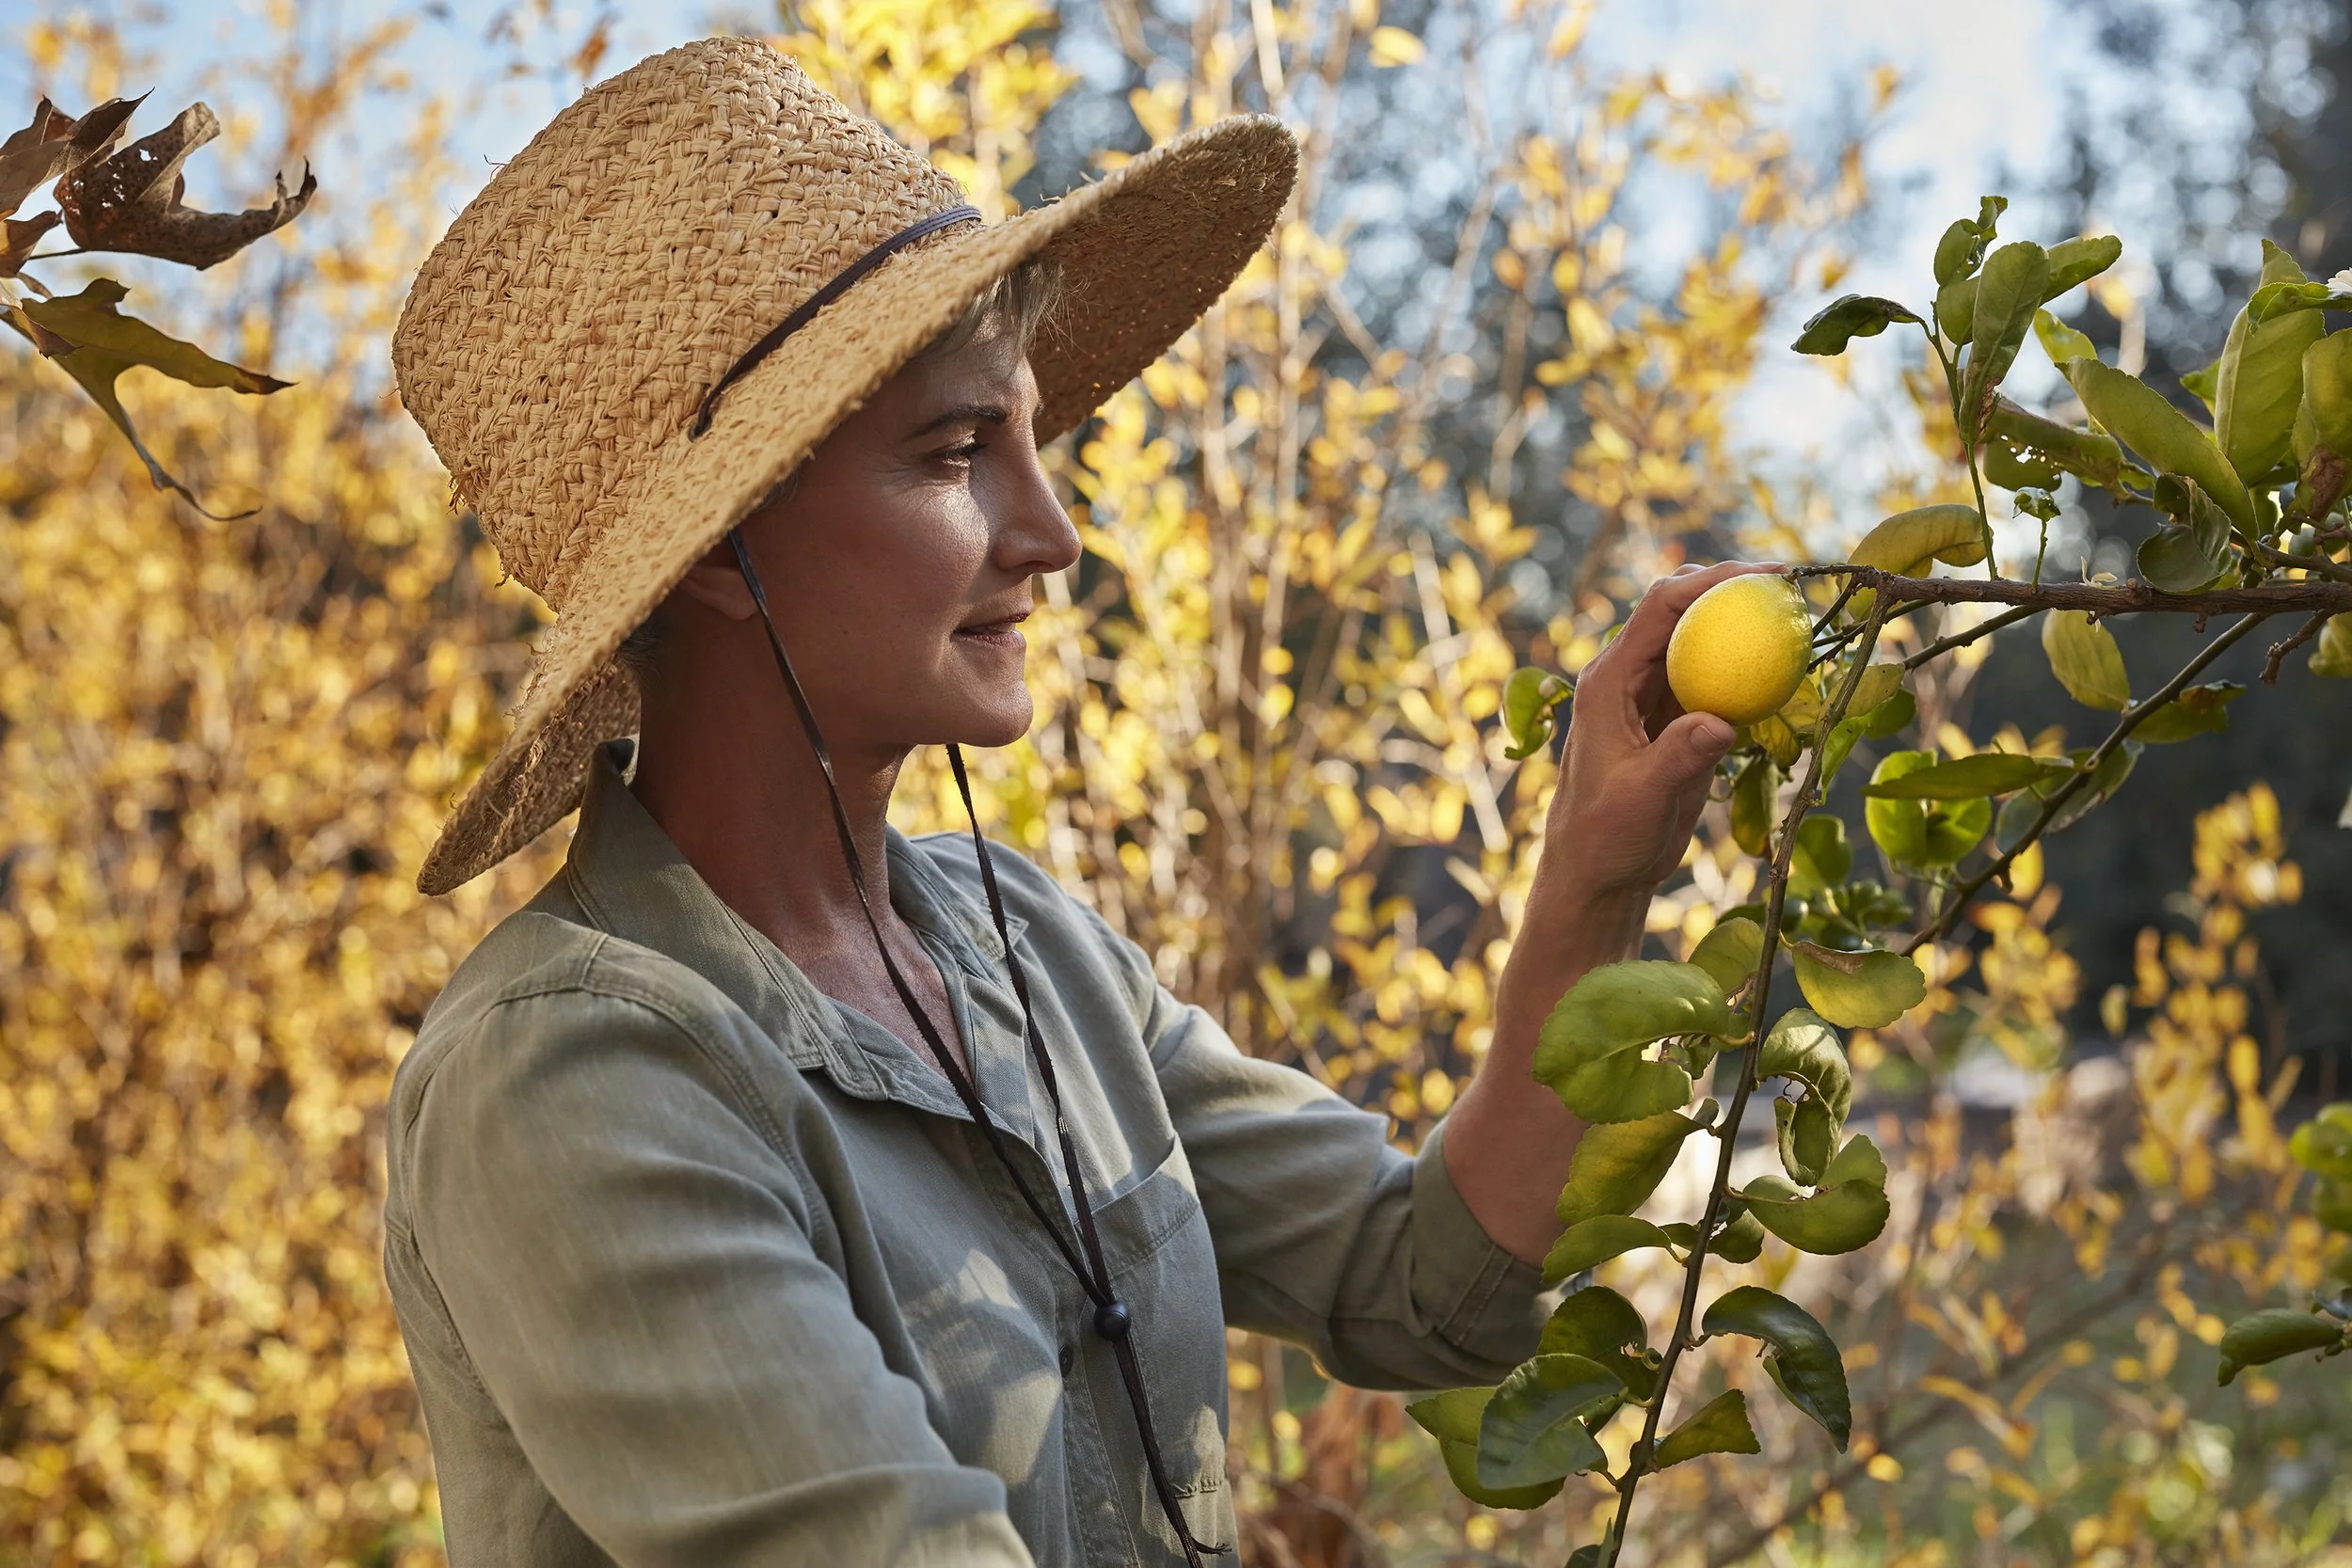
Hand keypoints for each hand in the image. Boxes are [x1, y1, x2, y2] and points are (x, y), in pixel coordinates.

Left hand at [1537, 560, 1784, 902]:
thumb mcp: (1640, 798)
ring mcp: (1650, 697)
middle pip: (1679, 610)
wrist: (1599, 871)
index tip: (1763, 575)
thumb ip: (1677, 758)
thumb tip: (1722, 723)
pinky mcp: (1672, 721)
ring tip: (1795, 615)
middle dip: (1728, 587)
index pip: (1659, 609)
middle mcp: (1627, 679)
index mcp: (1608, 682)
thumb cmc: (1605, 836)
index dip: (1709, 582)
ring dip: (1739, 626)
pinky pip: (1711, 682)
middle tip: (1788, 584)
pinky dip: (1745, 671)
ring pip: (1697, 642)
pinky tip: (1786, 669)